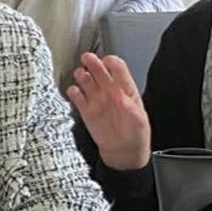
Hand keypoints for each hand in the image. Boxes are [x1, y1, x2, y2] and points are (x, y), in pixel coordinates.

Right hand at [66, 51, 151, 170]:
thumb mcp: (139, 121)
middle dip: (93, 63)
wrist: (124, 152)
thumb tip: (120, 95)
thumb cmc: (135, 135)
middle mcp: (110, 92)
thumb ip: (129, 107)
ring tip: (80, 74)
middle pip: (100, 71)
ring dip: (82, 75)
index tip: (106, 61)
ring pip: (87, 81)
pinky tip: (73, 91)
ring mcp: (97, 100)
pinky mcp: (86, 111)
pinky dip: (73, 92)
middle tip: (87, 58)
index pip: (119, 69)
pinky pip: (77, 97)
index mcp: (126, 90)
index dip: (112, 63)